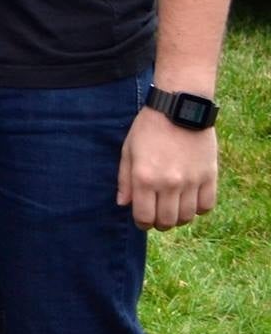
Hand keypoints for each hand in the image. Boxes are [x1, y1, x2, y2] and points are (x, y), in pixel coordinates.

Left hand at [118, 107, 218, 230]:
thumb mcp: (128, 150)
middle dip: (160, 223)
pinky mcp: (209, 177)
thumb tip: (123, 204)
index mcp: (144, 178)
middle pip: (167, 221)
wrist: (179, 109)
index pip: (144, 216)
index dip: (142, 223)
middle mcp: (169, 183)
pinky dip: (198, 209)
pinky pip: (206, 206)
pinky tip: (190, 200)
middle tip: (158, 216)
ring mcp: (191, 181)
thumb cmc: (148, 129)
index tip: (142, 220)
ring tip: (173, 208)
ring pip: (187, 217)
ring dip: (179, 218)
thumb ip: (125, 180)